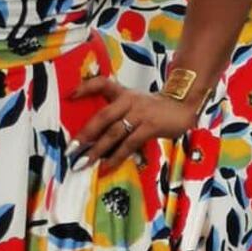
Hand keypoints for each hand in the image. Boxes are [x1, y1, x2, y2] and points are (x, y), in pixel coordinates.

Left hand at [74, 77, 196, 169]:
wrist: (182, 106)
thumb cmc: (153, 108)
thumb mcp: (134, 102)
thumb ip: (116, 112)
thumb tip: (93, 136)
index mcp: (123, 93)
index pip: (101, 84)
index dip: (85, 88)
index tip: (69, 96)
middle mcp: (129, 101)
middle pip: (103, 116)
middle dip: (85, 134)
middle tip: (71, 148)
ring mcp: (140, 113)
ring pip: (114, 133)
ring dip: (98, 149)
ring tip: (84, 162)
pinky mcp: (150, 126)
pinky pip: (129, 143)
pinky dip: (117, 156)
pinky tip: (107, 166)